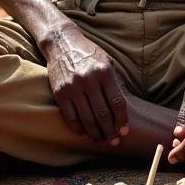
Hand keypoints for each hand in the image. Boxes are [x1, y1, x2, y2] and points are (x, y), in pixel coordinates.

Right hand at [44, 29, 128, 144]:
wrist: (62, 43)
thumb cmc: (88, 53)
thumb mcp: (107, 62)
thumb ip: (115, 82)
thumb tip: (123, 108)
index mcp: (104, 71)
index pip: (117, 102)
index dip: (122, 120)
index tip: (125, 131)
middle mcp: (88, 80)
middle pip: (102, 114)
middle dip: (110, 131)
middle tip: (115, 141)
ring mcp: (72, 87)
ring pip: (87, 118)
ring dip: (95, 133)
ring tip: (101, 140)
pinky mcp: (59, 92)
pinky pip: (70, 116)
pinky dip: (78, 127)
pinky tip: (84, 132)